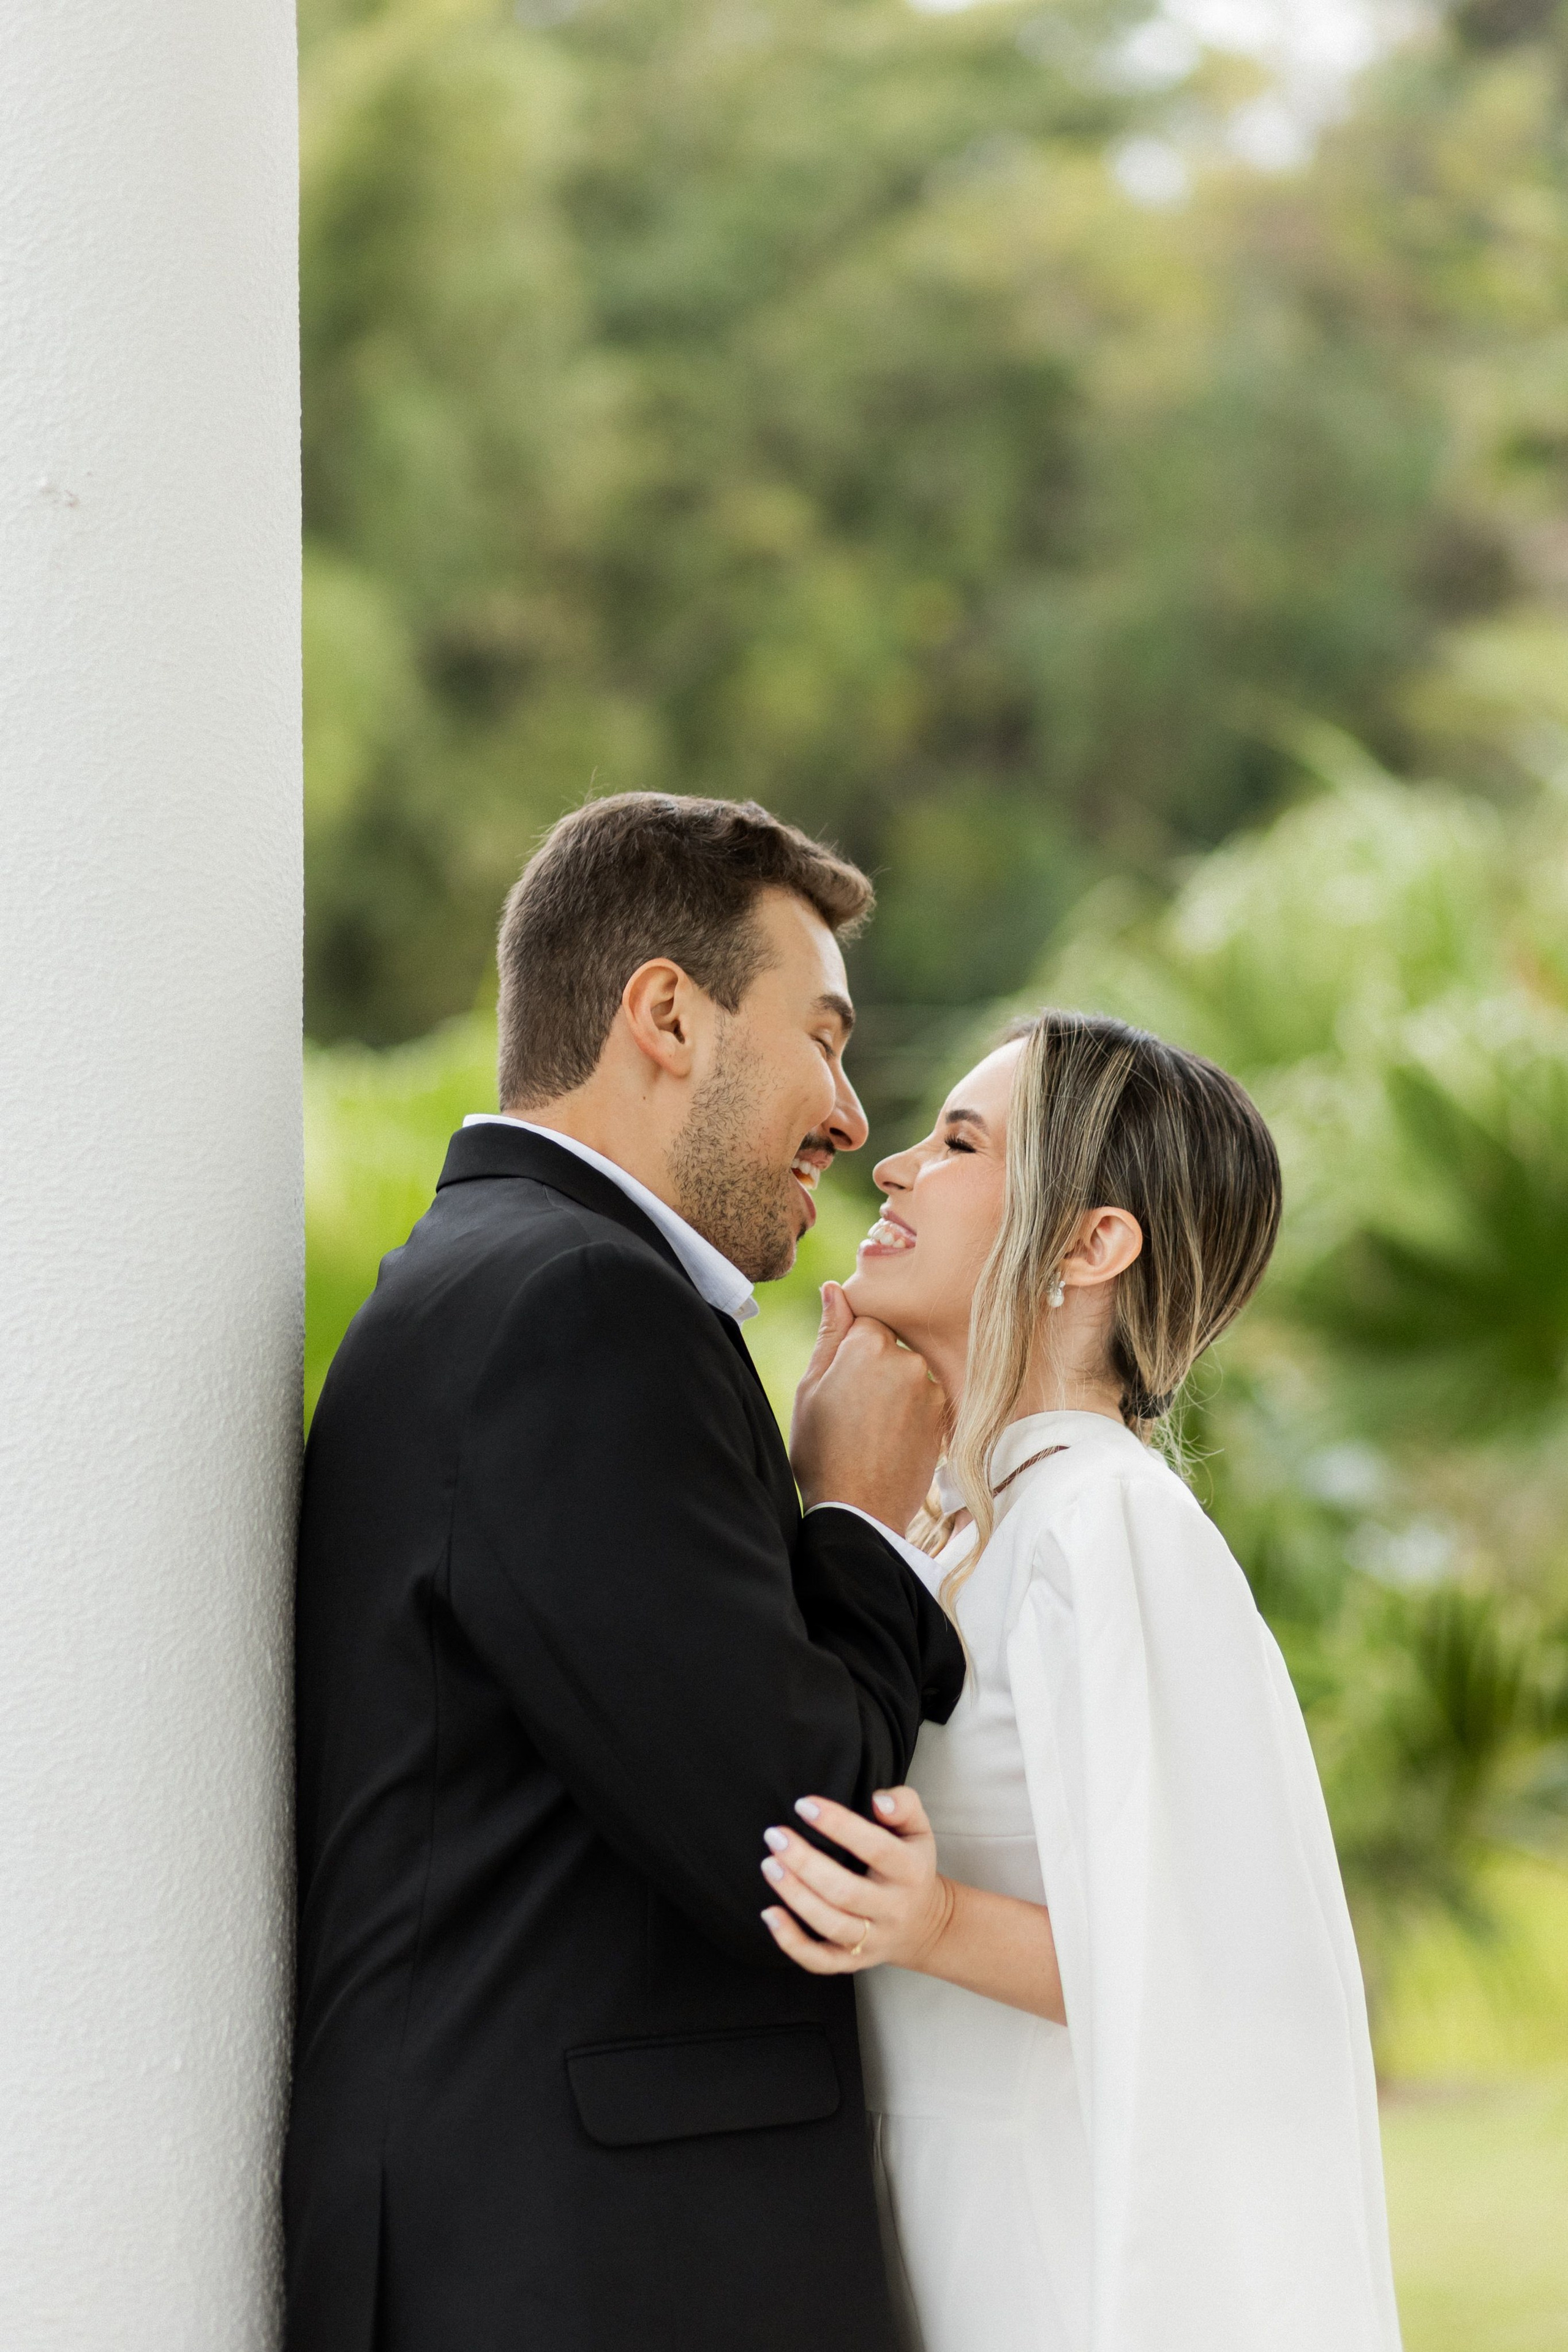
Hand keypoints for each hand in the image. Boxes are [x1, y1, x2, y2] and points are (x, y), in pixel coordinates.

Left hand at [758, 1787, 952, 1976]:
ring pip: (830, 1925)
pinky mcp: (854, 1961)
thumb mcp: (918, 1830)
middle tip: (775, 1836)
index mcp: (910, 1872)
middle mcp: (893, 1909)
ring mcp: (873, 1940)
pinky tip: (769, 1914)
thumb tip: (879, 1800)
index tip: (804, 1805)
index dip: (838, 1825)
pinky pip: (820, 1961)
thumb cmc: (911, 1866)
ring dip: (795, 1896)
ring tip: (769, 1865)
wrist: (926, 1924)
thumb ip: (904, 1805)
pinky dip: (791, 1942)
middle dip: (805, 1863)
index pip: (876, 1848)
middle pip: (845, 1892)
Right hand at [789, 1283, 945, 1529]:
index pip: (865, 1321)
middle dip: (872, 1366)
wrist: (860, 1513)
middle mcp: (908, 1361)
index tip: (840, 1376)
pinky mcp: (944, 1417)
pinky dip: (909, 1413)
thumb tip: (834, 1288)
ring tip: (869, 1430)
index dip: (850, 1348)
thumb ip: (829, 1334)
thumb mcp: (811, 1390)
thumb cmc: (823, 1452)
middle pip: (890, 1347)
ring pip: (908, 1374)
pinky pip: (923, 1400)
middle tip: (851, 1408)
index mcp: (869, 1346)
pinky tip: (888, 1441)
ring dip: (893, 1391)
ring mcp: (930, 1391)